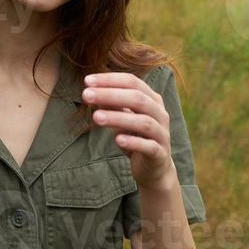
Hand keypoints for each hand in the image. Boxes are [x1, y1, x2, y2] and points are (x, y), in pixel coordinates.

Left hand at [81, 72, 178, 191]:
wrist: (154, 168)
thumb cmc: (135, 137)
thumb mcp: (121, 119)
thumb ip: (111, 105)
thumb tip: (91, 90)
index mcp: (152, 100)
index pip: (132, 82)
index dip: (110, 80)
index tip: (87, 81)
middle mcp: (160, 114)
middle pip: (138, 99)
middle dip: (110, 95)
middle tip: (86, 95)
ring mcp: (162, 134)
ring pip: (143, 122)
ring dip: (118, 118)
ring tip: (96, 117)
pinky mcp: (160, 154)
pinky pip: (149, 146)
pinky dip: (133, 142)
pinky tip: (117, 139)